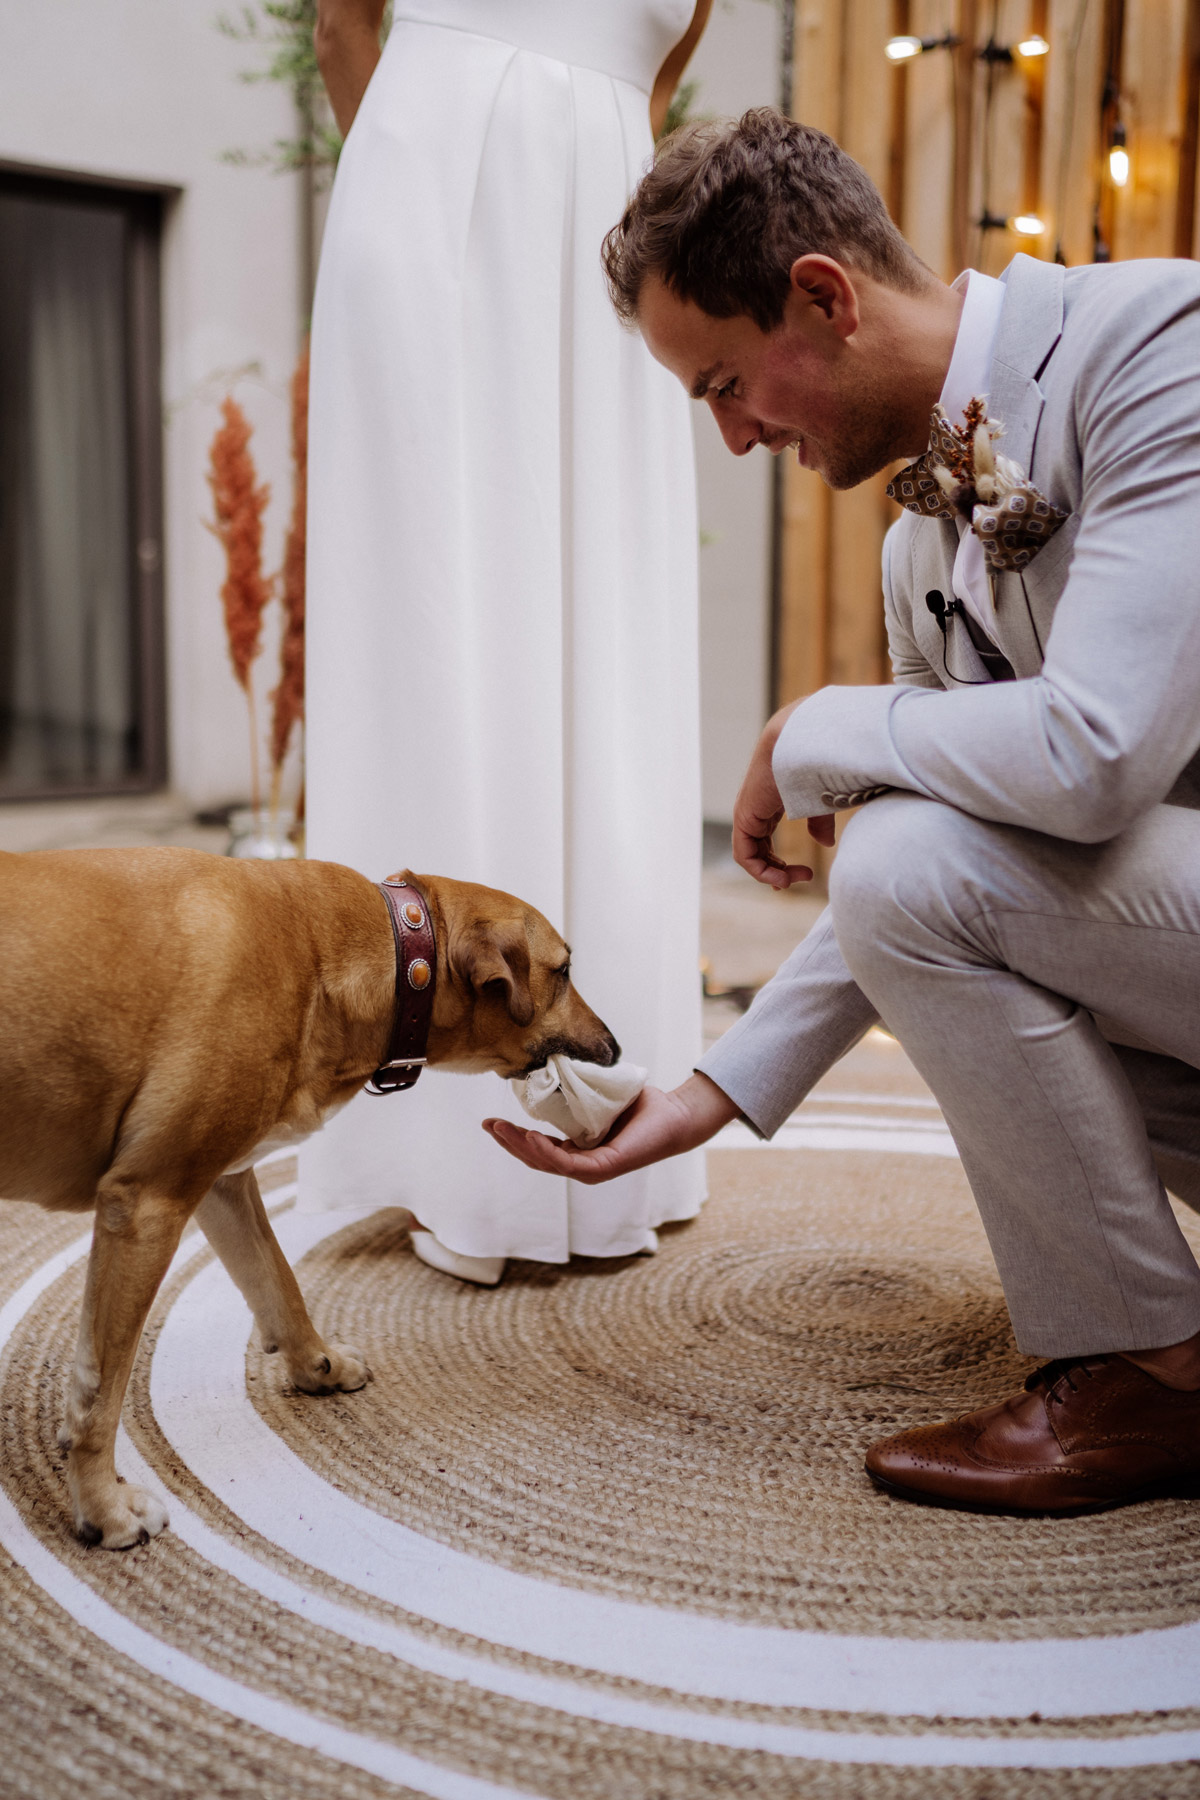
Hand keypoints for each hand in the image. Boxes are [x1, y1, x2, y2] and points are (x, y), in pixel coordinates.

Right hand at [482, 1073, 736, 1184]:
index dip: (513, 1138)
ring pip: (548, 1162)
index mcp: (579, 1152)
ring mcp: (594, 1170)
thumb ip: (575, 1092)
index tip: (491, 1122)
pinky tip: (532, 1137)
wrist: (674, 1113)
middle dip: (509, 1142)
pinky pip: (569, 1162)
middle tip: (487, 1125)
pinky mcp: (606, 1166)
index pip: (539, 1150)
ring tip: (501, 1129)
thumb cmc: (640, 1105)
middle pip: (536, 1159)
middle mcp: (584, 1166)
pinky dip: (547, 1151)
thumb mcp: (598, 1097)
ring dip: (521, 1146)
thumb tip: (552, 1063)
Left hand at [732, 703, 832, 886]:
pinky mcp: (744, 817)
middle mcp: (754, 809)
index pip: (765, 838)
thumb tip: (826, 845)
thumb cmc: (814, 764)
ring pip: (750, 856)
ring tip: (792, 881)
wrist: (800, 741)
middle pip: (757, 850)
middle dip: (775, 870)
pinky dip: (761, 871)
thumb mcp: (820, 801)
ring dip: (771, 874)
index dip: (778, 861)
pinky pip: (744, 855)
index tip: (802, 874)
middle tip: (795, 881)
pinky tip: (782, 877)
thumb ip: (820, 823)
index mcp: (769, 802)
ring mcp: (747, 813)